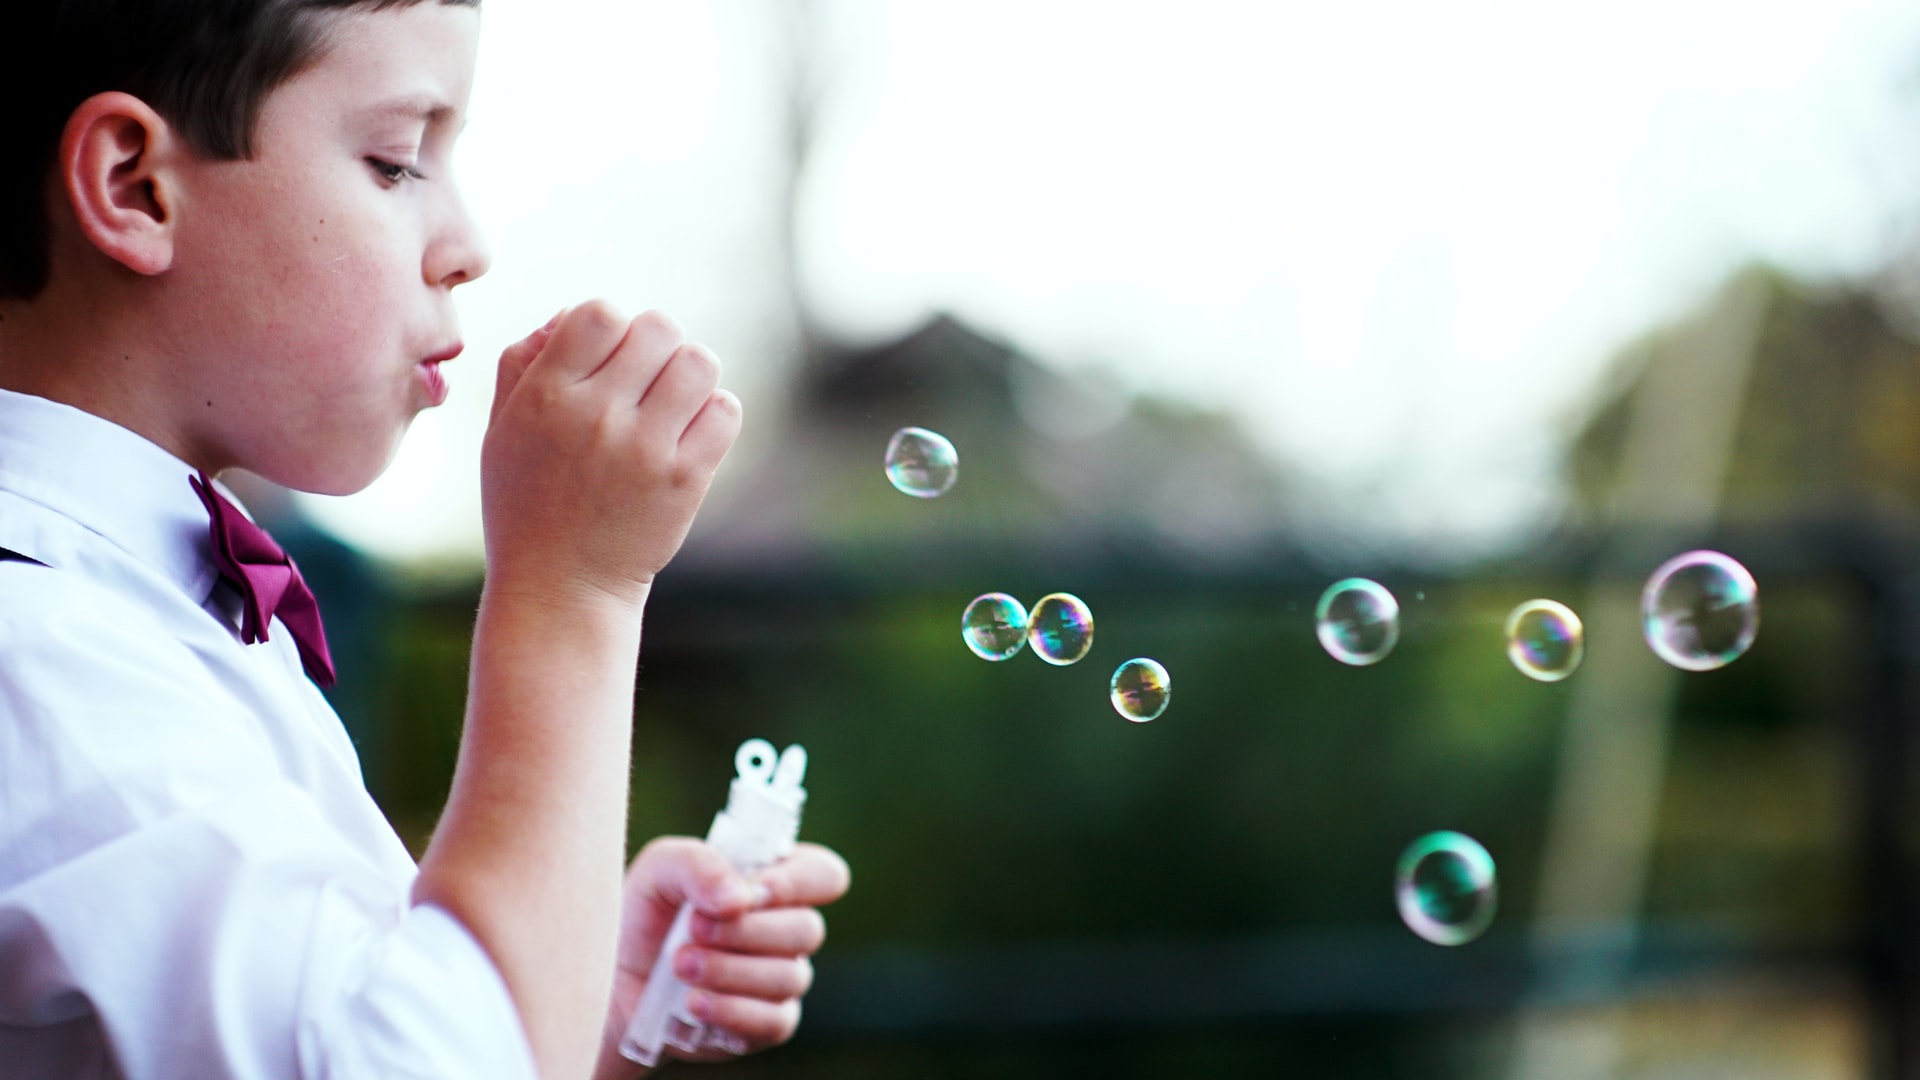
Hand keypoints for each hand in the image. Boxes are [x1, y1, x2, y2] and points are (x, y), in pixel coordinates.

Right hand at [481, 302, 740, 607]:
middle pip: (659, 328)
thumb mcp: (500, 430)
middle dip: (656, 345)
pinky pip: (725, 411)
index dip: (611, 325)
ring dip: (690, 374)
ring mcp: (644, 449)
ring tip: (672, 402)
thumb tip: (570, 315)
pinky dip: (714, 413)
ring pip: (699, 362)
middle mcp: (596, 416)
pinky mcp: (684, 480)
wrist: (561, 588)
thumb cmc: (526, 504)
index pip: (599, 312)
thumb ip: (522, 362)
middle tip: (644, 382)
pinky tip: (690, 432)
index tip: (607, 359)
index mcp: (546, 396)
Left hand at [595, 837, 851, 1078]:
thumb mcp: (659, 870)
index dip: (796, 882)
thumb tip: (739, 898)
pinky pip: (775, 1022)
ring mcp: (780, 980)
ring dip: (730, 970)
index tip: (747, 891)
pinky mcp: (765, 1025)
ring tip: (680, 965)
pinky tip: (693, 1003)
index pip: (824, 875)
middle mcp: (785, 930)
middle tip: (692, 929)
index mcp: (774, 881)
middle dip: (746, 930)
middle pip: (808, 929)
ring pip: (790, 976)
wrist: (610, 982)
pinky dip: (732, 1011)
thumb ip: (699, 864)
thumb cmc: (642, 915)